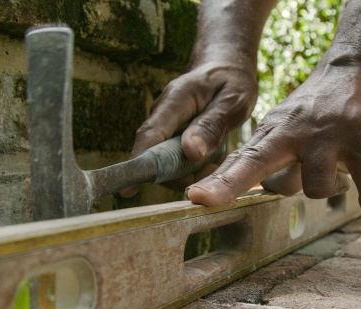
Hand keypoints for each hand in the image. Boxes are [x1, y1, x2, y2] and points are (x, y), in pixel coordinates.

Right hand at [120, 60, 257, 196]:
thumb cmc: (231, 82)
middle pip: (156, 156)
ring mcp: (165, 128)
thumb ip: (212, 125)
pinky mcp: (171, 139)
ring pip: (169, 164)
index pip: (151, 134)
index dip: (139, 162)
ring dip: (193, 171)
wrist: (226, 70)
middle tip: (210, 170)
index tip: (128, 188)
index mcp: (176, 100)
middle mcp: (163, 115)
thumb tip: (191, 152)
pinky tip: (214, 157)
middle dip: (180, 173)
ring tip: (218, 157)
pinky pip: (178, 163)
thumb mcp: (232, 102)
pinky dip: (197, 167)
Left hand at [185, 55, 360, 212]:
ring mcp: (324, 134)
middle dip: (228, 183)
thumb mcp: (289, 125)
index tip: (194, 197)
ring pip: (315, 187)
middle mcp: (291, 133)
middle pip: (255, 163)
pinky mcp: (358, 135)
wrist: (360, 65)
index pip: (240, 160)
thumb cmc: (320, 107)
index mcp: (272, 133)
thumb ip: (278, 158)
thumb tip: (271, 190)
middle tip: (202, 200)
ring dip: (330, 189)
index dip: (217, 181)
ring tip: (340, 176)